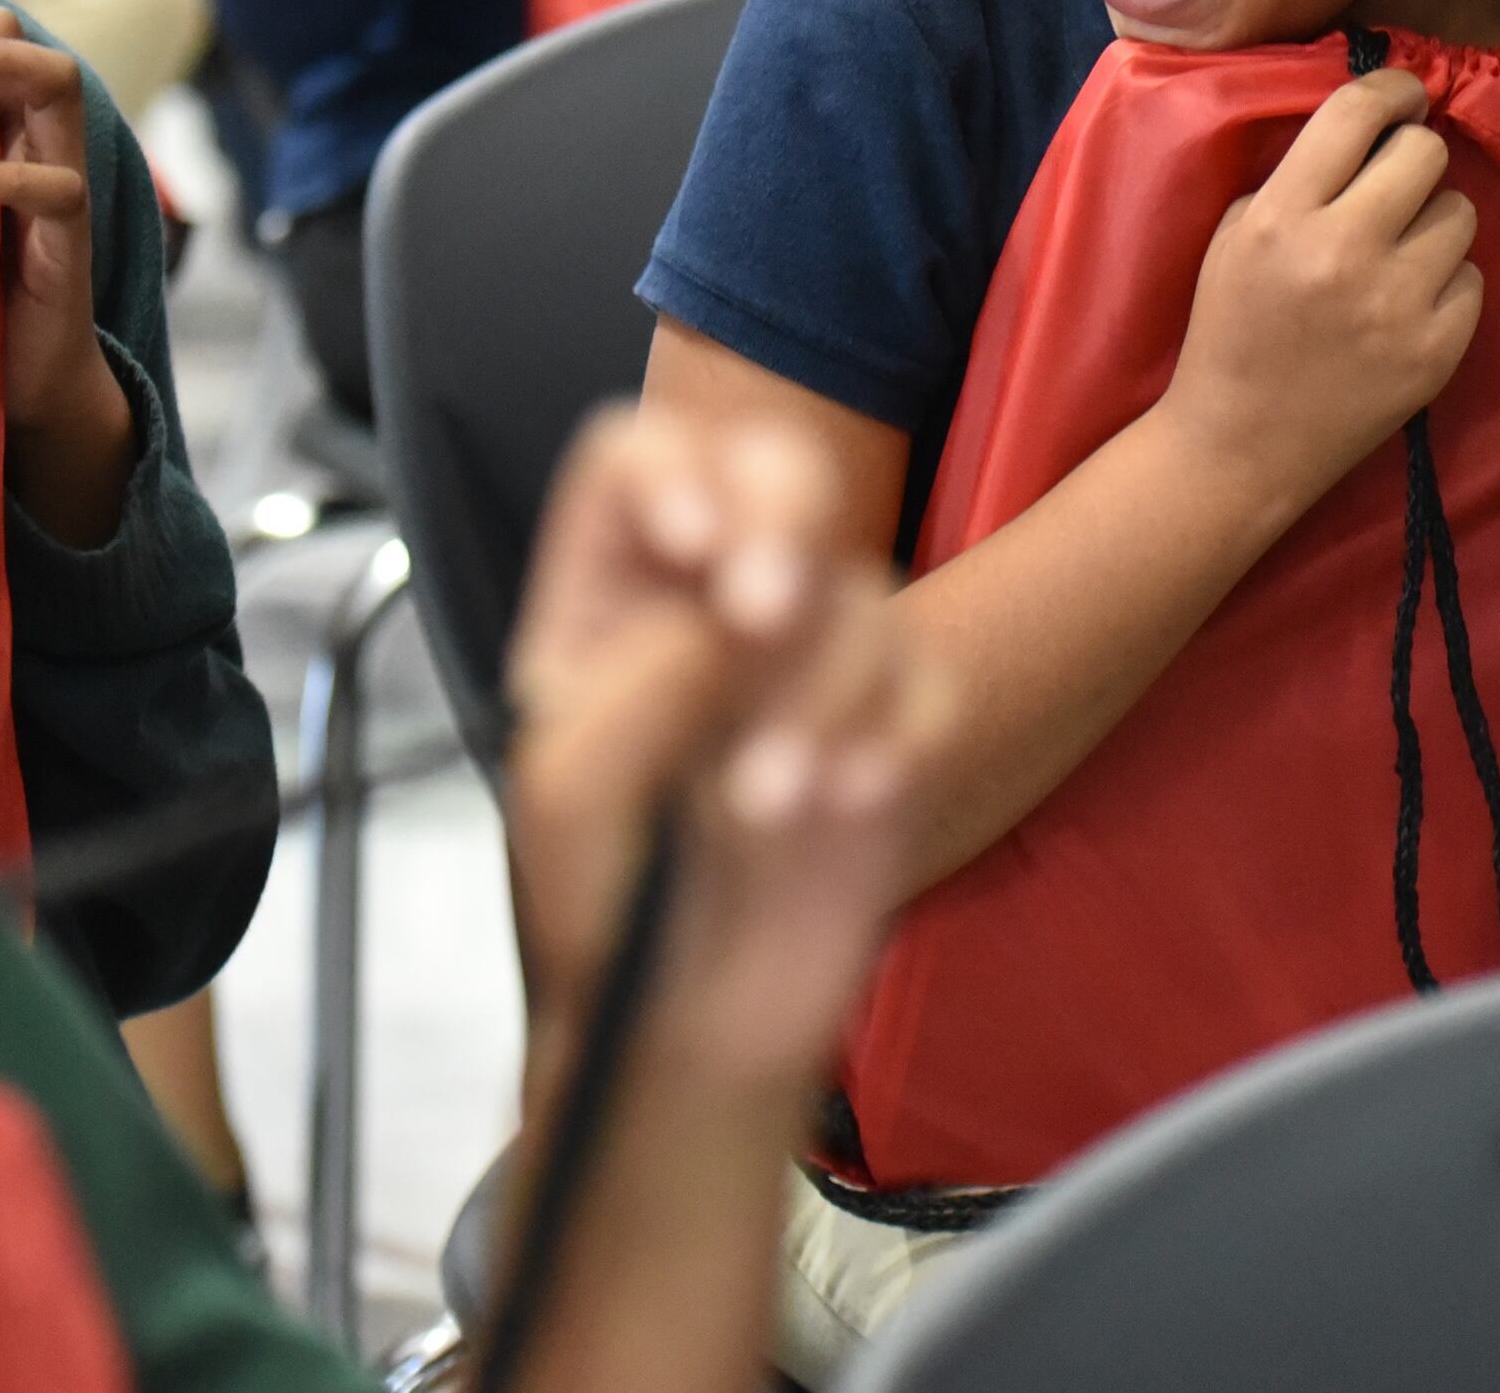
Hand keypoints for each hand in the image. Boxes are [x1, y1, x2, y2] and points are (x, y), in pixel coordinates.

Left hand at [505, 406, 947, 1092]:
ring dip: (821, 690)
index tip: (699, 546)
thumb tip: (736, 617)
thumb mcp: (571, 793)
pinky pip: (927, 678)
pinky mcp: (889, 722)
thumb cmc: (601, 911)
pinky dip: (896, 735)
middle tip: (763, 615)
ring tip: (763, 805)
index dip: (678, 472)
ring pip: (861, 588)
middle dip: (784, 526)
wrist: (690, 1035)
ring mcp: (809, 658)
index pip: (639, 462)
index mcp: (610, 599)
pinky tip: (843, 805)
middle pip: (777, 472)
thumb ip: (645, 681)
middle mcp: (715, 603)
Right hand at [1156, 67, 1481, 521]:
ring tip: (1399, 253)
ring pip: (1461, 213)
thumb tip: (1372, 128)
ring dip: (1433, 223)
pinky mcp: (1438, 350)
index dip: (1391, 89)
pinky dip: (1445, 285)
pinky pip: (1472, 278)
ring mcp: (1398, 305)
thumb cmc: (1231, 330)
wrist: (1242, 444)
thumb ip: (1300, 178)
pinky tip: (1407, 306)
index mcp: (1284, 216)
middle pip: (1426, 153)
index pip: (1357, 112)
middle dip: (1412, 159)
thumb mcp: (1237, 236)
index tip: (1401, 98)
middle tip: (1394, 186)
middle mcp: (1345, 252)